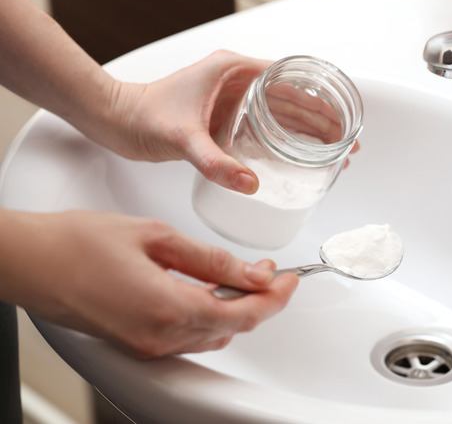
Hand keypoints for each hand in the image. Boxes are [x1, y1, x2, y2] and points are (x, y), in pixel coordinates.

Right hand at [2, 210, 298, 357]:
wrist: (29, 263)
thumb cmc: (80, 243)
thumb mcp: (157, 238)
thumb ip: (212, 260)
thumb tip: (255, 274)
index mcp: (170, 308)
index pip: (245, 314)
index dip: (275, 297)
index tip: (290, 278)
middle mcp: (161, 337)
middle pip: (233, 328)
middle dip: (260, 301)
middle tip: (270, 272)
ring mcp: (147, 345)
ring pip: (213, 336)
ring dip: (235, 310)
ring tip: (243, 278)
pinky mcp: (136, 344)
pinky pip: (188, 337)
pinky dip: (209, 317)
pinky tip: (209, 291)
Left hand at [79, 50, 359, 191]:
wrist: (115, 121)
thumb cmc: (142, 115)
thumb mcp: (182, 137)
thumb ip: (214, 162)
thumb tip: (249, 183)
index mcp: (234, 71)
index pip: (291, 82)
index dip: (320, 102)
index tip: (340, 122)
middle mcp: (238, 83)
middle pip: (294, 100)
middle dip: (323, 121)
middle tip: (346, 144)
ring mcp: (233, 102)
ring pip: (283, 115)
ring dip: (309, 132)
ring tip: (333, 152)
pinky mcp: (225, 121)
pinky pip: (265, 130)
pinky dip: (286, 142)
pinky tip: (299, 159)